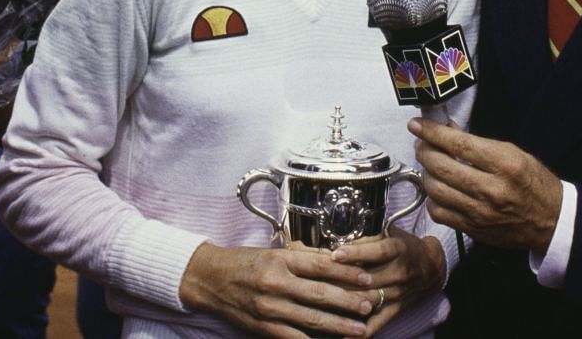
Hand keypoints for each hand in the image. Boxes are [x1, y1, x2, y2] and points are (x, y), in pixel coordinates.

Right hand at [179, 242, 374, 337]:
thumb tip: (335, 262)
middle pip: (321, 294)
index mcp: (281, 259)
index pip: (321, 265)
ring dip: (339, 325)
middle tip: (372, 304)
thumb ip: (301, 259)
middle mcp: (276, 283)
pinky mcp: (263, 327)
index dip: (346, 273)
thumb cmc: (244, 262)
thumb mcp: (273, 252)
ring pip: (312, 319)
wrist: (209, 278)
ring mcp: (269, 308)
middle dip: (349, 301)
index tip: (367, 277)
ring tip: (361, 329)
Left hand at [331, 233, 445, 334]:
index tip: (335, 253)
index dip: (356, 253)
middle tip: (316, 279)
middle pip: (368, 279)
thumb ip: (368, 235)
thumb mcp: (391, 233)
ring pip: (368, 300)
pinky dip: (361, 333)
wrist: (431, 267)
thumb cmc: (404, 246)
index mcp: (398, 249)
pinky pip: (377, 323)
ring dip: (345, 303)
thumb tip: (337, 236)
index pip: (377, 251)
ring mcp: (397, 293)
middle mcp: (399, 272)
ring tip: (321, 304)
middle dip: (342, 279)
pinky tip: (343, 337)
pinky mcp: (395, 309)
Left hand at [409, 118, 561, 253]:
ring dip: (425, 173)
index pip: (459, 144)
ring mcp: (480, 213)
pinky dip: (431, 198)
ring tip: (428, 164)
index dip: (433, 132)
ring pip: (436, 190)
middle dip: (424, 151)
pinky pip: (439, 213)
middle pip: (442, 167)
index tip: (417, 124)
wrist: (551, 221)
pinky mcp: (473, 230)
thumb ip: (479, 143)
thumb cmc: (534, 182)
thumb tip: (448, 130)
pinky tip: (437, 188)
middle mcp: (491, 190)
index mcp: (505, 164)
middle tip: (422, 143)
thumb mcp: (514, 153)